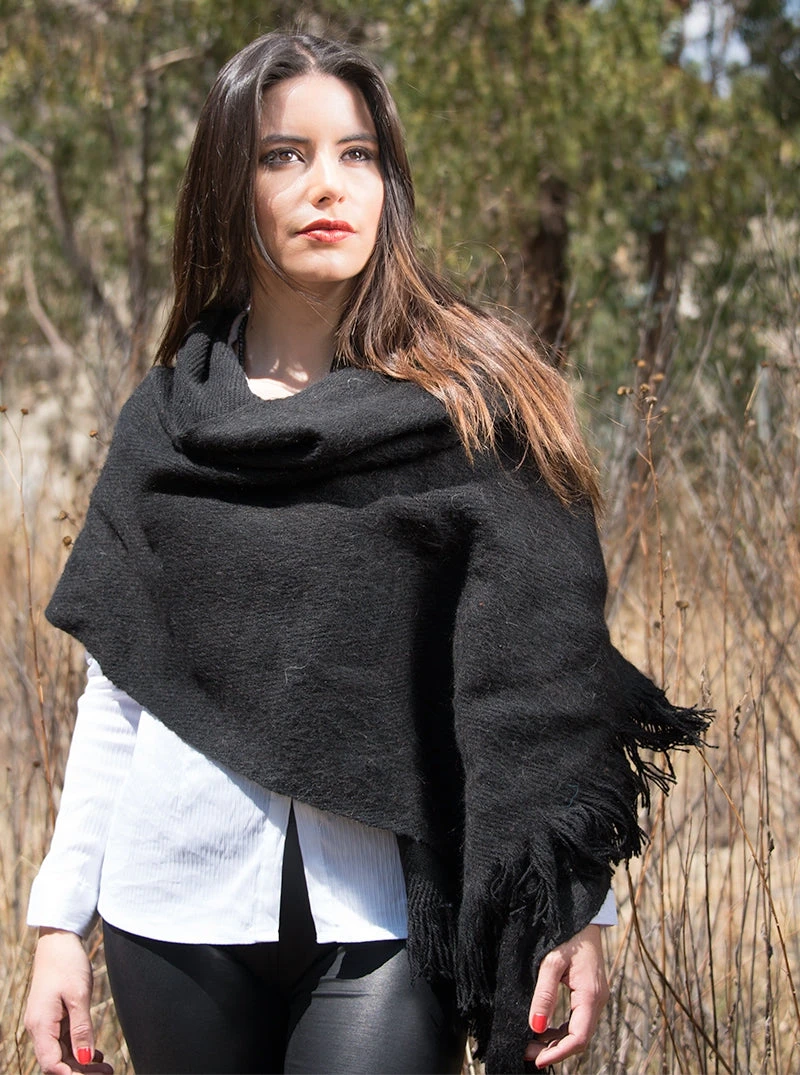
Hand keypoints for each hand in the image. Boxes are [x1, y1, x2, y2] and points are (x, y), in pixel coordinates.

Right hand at [24, 928, 112, 1074]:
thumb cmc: (67, 964)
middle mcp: (39, 1028)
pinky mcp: (53, 1017)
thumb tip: (84, 1060)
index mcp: (41, 1025)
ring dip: (81, 1063)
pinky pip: (63, 1041)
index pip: (52, 1064)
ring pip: (61, 1053)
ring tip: (106, 1068)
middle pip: (57, 1062)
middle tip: (107, 1073)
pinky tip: (95, 1054)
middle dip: (80, 1072)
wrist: (59, 940)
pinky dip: (78, 1049)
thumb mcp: (79, 996)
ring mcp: (45, 1023)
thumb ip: (81, 1029)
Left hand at [524, 923, 608, 1068]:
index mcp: (591, 995)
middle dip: (555, 1050)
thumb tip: (536, 1026)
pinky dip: (561, 1029)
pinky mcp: (590, 993)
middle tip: (528, 1053)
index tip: (537, 1060)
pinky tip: (544, 1027)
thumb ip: (544, 994)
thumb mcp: (551, 962)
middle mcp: (598, 1000)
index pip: (579, 1038)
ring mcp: (596, 997)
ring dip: (557, 1041)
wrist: (582, 914)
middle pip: (579, 1038)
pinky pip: (578, 1019)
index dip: (559, 1053)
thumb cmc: (567, 934)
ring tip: (532, 1043)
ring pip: (579, 1030)